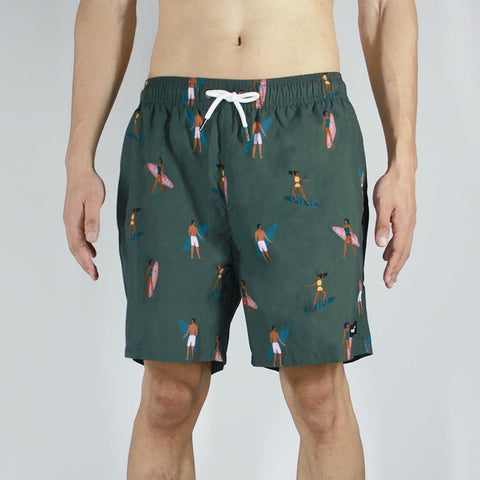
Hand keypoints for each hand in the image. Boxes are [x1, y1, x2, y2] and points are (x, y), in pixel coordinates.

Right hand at [63, 166, 105, 279]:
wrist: (79, 170)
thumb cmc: (89, 183)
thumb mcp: (95, 200)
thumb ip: (93, 219)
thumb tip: (92, 239)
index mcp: (73, 221)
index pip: (78, 246)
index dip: (85, 261)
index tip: (93, 272)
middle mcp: (69, 223)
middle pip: (75, 248)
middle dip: (84, 264)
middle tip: (94, 276)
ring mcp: (71, 220)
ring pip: (75, 244)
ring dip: (84, 257)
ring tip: (93, 269)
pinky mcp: (75, 217)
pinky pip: (78, 236)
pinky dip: (84, 247)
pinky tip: (93, 252)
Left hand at [372, 165, 415, 287]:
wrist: (401, 172)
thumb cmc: (390, 186)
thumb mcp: (382, 205)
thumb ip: (381, 224)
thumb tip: (381, 245)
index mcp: (403, 225)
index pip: (398, 251)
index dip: (392, 267)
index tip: (387, 280)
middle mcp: (408, 226)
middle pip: (403, 253)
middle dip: (396, 269)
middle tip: (389, 284)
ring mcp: (408, 223)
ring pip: (404, 247)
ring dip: (396, 262)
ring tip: (389, 274)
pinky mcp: (405, 219)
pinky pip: (402, 239)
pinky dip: (396, 250)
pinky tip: (387, 253)